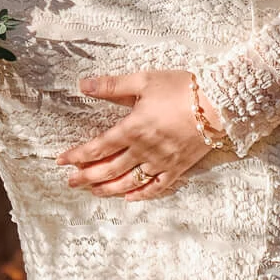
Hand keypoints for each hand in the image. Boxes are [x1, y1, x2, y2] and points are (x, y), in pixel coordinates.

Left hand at [58, 70, 215, 200]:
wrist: (218, 104)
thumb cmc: (181, 88)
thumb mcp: (144, 80)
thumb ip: (112, 86)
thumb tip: (83, 85)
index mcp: (133, 128)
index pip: (98, 147)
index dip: (77, 155)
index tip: (61, 161)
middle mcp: (143, 150)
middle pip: (109, 169)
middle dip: (86, 177)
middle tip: (70, 182)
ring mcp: (161, 162)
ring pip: (128, 182)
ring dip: (108, 189)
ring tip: (92, 192)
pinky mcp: (177, 168)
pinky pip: (156, 187)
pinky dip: (140, 195)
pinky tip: (129, 198)